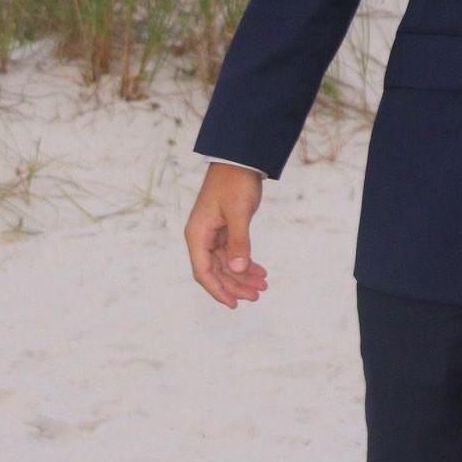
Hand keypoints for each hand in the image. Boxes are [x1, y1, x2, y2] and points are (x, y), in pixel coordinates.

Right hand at [184, 163, 268, 308]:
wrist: (241, 157)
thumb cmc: (235, 181)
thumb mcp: (238, 212)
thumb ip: (239, 242)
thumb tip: (238, 269)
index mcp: (198, 235)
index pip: (204, 272)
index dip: (218, 290)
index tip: (234, 304)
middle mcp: (202, 237)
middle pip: (216, 271)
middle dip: (236, 284)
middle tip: (258, 295)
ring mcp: (213, 233)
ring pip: (226, 263)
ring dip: (243, 275)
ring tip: (263, 285)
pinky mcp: (225, 228)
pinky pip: (233, 252)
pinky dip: (246, 261)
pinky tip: (259, 270)